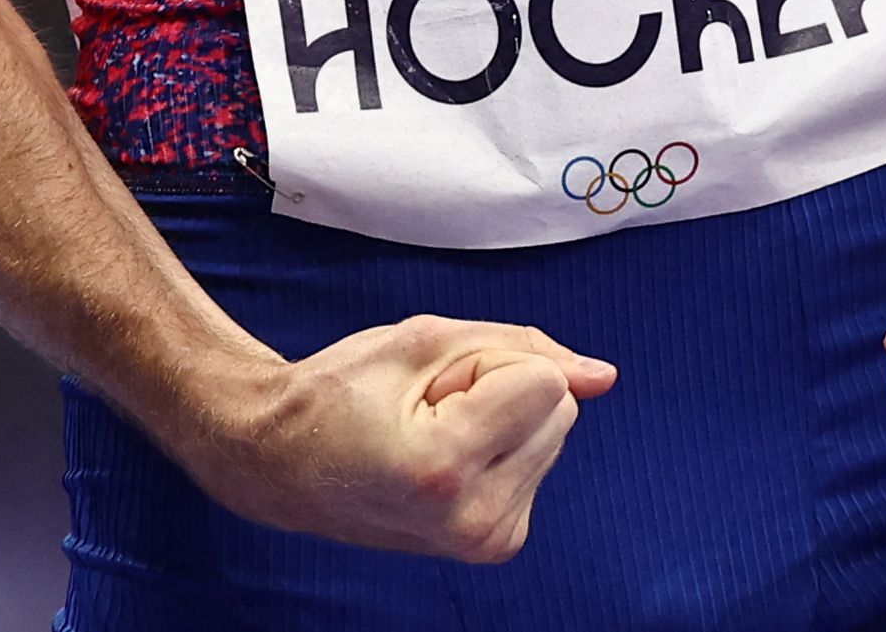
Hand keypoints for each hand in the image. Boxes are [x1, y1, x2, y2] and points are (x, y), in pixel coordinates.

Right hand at [192, 316, 614, 562]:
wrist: (282, 464)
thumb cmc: (339, 394)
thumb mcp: (426, 340)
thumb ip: (524, 348)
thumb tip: (604, 376)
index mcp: (445, 470)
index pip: (545, 383)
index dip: (488, 364)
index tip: (430, 388)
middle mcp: (473, 520)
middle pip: (558, 408)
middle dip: (501, 389)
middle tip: (427, 409)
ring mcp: (486, 541)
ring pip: (555, 432)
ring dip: (502, 419)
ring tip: (429, 432)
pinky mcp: (496, 545)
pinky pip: (539, 461)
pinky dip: (502, 447)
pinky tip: (442, 457)